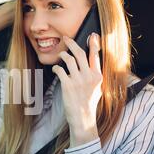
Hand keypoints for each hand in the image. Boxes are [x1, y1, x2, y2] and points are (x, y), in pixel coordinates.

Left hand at [52, 33, 102, 147]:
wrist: (83, 117)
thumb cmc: (89, 104)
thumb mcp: (98, 89)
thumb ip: (95, 76)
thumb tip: (91, 64)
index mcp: (98, 76)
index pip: (95, 56)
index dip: (93, 44)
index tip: (92, 35)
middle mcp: (89, 76)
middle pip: (80, 53)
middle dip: (72, 43)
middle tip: (66, 38)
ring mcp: (78, 80)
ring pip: (69, 59)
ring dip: (63, 55)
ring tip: (61, 55)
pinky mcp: (67, 85)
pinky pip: (60, 70)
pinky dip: (56, 67)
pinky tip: (55, 68)